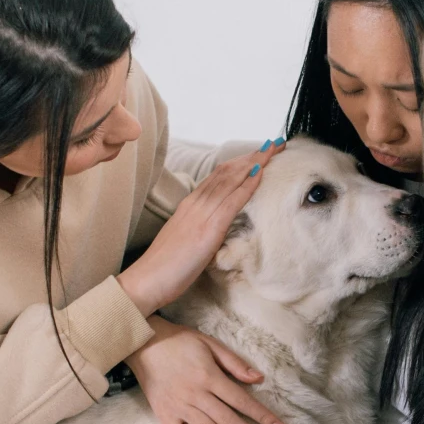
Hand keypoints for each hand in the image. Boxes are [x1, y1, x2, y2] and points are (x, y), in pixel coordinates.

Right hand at [117, 139, 282, 312]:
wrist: (148, 279)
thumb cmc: (166, 268)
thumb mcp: (187, 241)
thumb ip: (202, 230)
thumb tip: (218, 229)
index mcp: (190, 205)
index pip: (219, 177)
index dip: (240, 163)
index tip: (258, 154)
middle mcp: (196, 203)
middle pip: (227, 172)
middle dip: (252, 156)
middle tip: (274, 144)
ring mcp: (201, 213)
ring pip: (230, 179)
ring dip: (254, 162)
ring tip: (273, 149)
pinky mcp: (208, 228)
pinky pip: (231, 200)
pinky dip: (247, 184)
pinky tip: (260, 172)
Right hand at [129, 317, 287, 423]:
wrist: (143, 343)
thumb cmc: (179, 341)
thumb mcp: (210, 343)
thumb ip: (234, 363)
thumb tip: (258, 378)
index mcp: (210, 377)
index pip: (242, 401)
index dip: (262, 416)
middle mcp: (196, 395)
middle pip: (229, 421)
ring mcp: (179, 406)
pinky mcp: (163, 414)